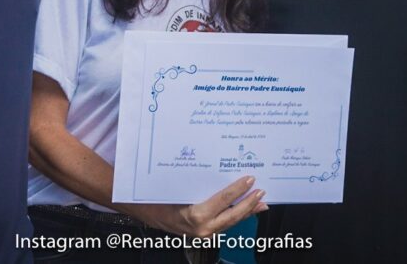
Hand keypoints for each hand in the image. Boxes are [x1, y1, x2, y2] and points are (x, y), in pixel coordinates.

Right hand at [119, 176, 266, 237]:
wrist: (145, 211)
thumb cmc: (158, 197)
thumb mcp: (179, 186)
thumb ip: (202, 183)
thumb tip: (222, 172)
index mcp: (196, 215)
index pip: (224, 201)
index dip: (238, 190)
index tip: (250, 179)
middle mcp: (202, 228)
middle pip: (233, 216)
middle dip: (250, 204)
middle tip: (262, 192)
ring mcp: (203, 233)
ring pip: (230, 222)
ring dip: (246, 211)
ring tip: (260, 202)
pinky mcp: (203, 233)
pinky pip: (224, 224)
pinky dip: (235, 216)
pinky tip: (244, 209)